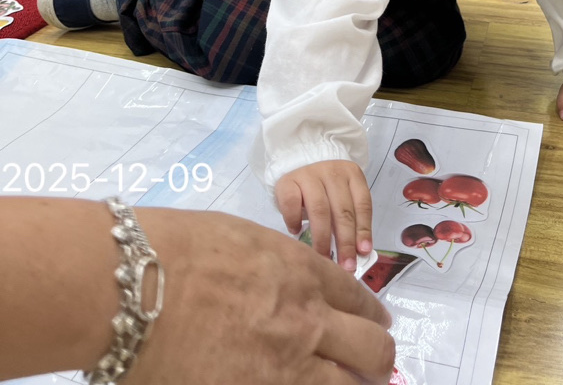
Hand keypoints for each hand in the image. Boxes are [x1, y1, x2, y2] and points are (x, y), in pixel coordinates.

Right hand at [135, 207, 393, 384]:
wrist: (138, 284)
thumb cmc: (181, 250)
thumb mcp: (247, 241)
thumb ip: (281, 268)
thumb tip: (292, 284)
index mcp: (305, 275)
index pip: (361, 301)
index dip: (373, 317)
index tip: (375, 325)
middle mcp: (308, 322)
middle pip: (374, 351)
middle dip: (378, 360)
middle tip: (372, 366)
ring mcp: (286, 369)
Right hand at [275, 160, 373, 271]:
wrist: (299, 166)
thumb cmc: (325, 191)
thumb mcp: (343, 199)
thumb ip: (352, 220)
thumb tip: (360, 253)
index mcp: (352, 174)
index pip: (362, 204)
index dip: (364, 229)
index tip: (363, 252)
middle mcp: (333, 171)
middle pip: (343, 210)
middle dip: (345, 241)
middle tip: (345, 266)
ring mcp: (310, 174)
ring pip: (320, 209)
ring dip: (323, 238)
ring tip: (323, 259)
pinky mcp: (288, 181)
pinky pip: (292, 203)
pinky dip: (295, 221)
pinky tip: (297, 232)